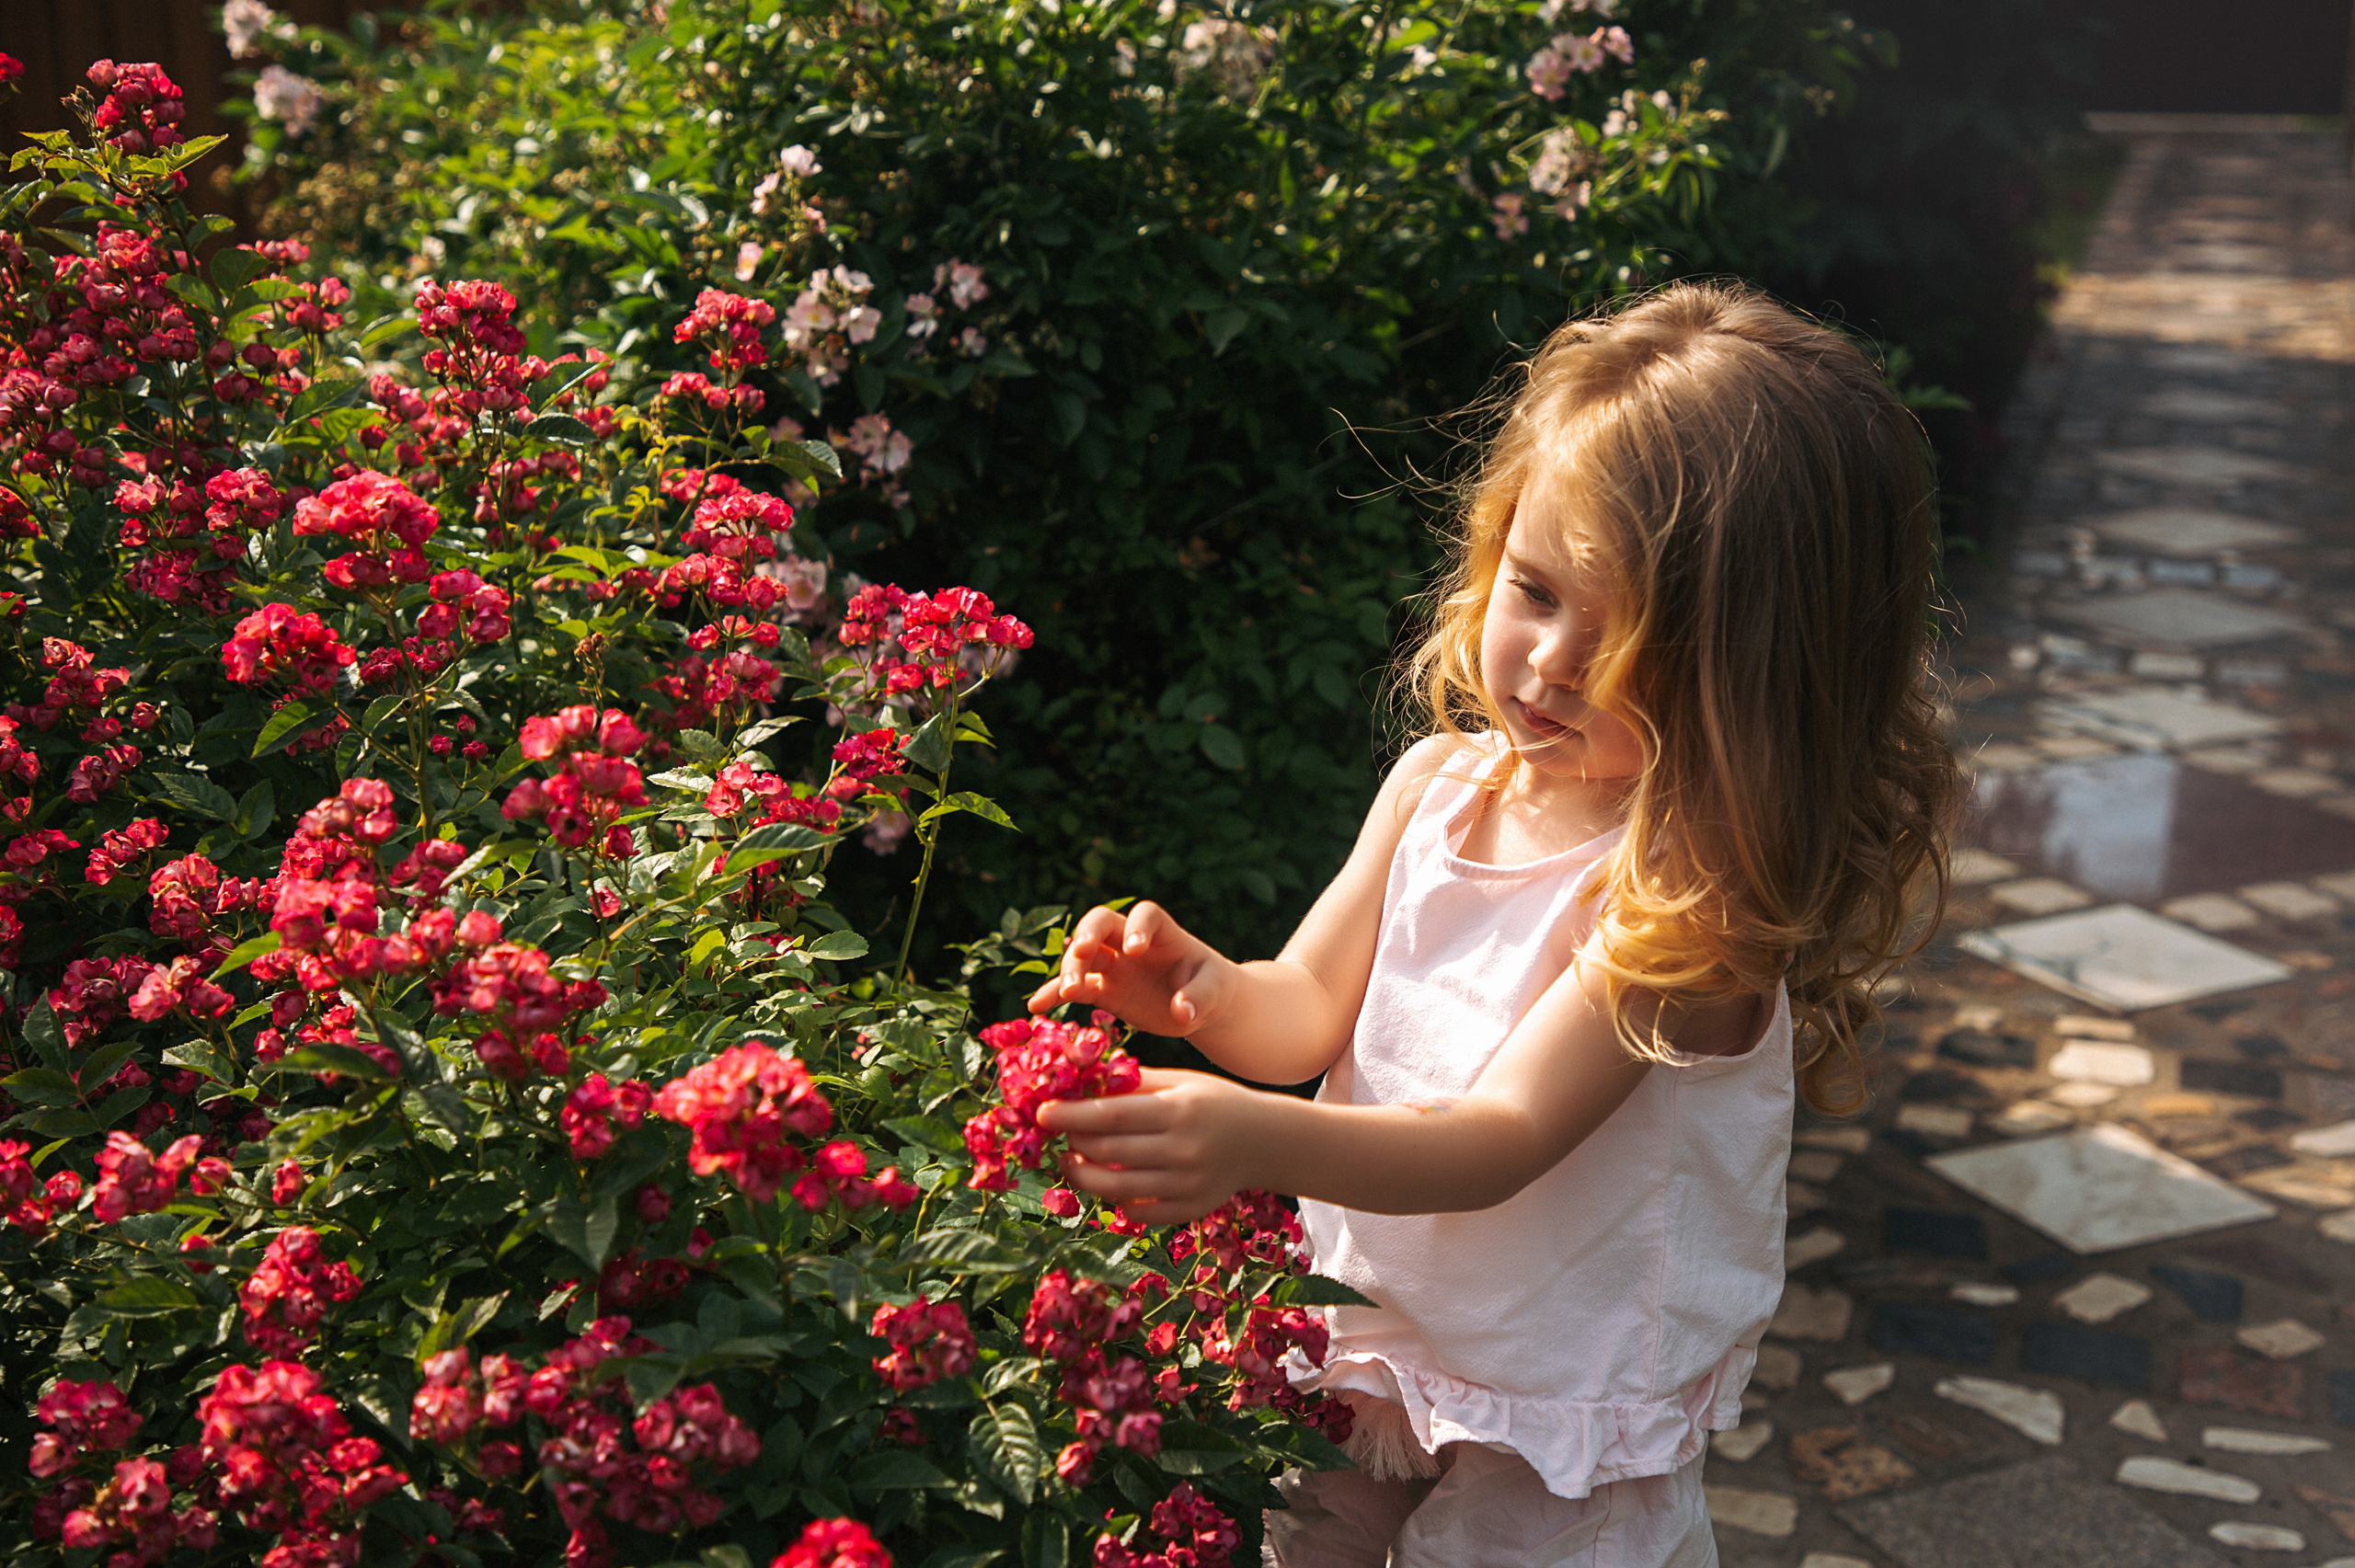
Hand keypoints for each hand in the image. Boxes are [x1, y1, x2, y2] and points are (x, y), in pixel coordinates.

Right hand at [1025, 900, 1232, 1037]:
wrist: (1202, 1005)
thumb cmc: (1211, 987)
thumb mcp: (1215, 991)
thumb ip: (1201, 997)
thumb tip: (1183, 1013)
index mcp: (1163, 933)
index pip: (1145, 915)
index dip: (1137, 927)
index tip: (1135, 949)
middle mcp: (1132, 942)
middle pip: (1101, 924)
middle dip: (1089, 935)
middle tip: (1082, 953)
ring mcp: (1115, 964)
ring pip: (1083, 956)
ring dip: (1070, 968)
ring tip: (1067, 991)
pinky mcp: (1105, 990)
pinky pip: (1076, 988)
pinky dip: (1054, 994)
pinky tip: (1036, 1006)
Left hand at [1036, 1067, 1266, 1224]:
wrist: (1265, 1140)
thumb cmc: (1214, 1102)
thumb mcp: (1180, 1082)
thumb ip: (1134, 1083)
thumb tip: (1080, 1079)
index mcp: (1178, 1110)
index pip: (1112, 1115)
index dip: (1071, 1115)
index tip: (1042, 1113)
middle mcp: (1183, 1149)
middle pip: (1109, 1153)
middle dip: (1074, 1144)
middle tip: (1059, 1135)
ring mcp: (1188, 1184)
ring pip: (1117, 1189)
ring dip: (1084, 1176)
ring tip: (1073, 1161)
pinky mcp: (1191, 1208)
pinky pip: (1138, 1212)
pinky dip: (1116, 1200)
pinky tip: (1109, 1182)